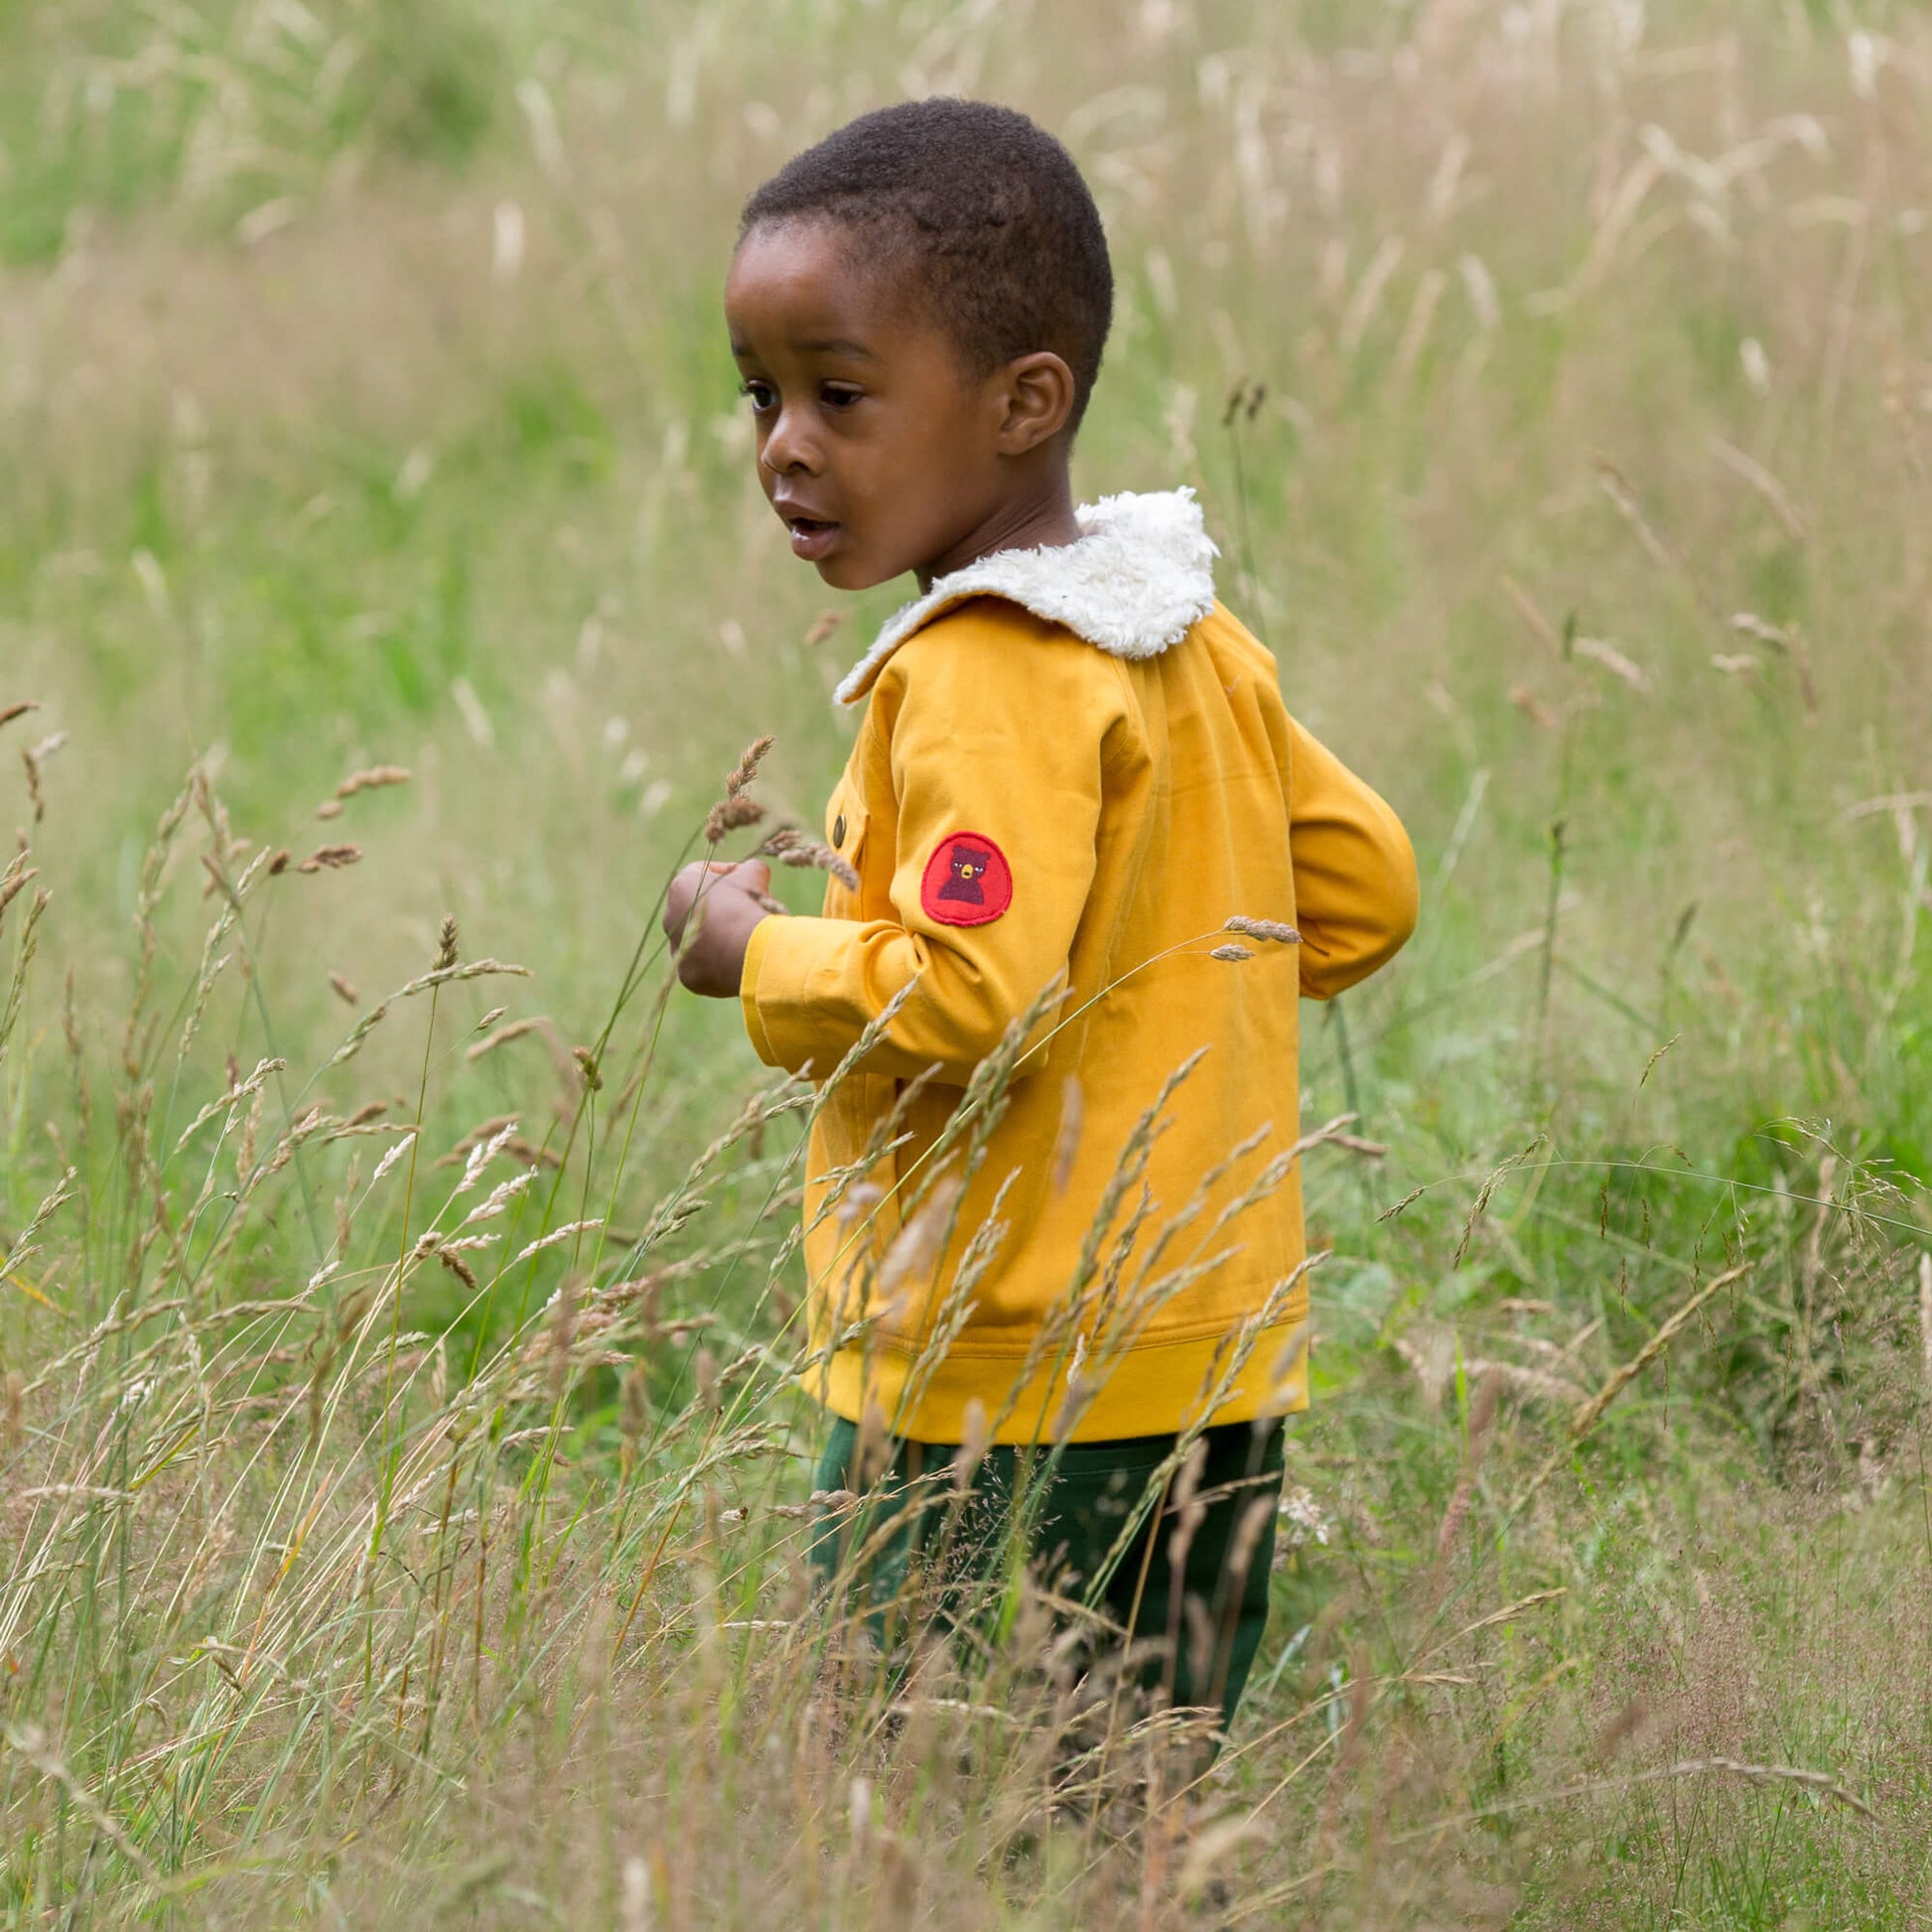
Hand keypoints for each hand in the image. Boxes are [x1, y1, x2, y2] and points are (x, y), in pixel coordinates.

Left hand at [664, 860, 772, 996]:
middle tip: (744, 910)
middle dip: (719, 907)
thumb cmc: (748, 905)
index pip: (702, 873)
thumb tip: (750, 872)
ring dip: (716, 936)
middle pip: (697, 908)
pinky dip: (717, 962)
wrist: (748, 947)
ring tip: (743, 937)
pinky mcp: (687, 974)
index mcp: (681, 886)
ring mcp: (677, 948)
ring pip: (698, 939)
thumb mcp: (755, 874)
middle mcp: (670, 917)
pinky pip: (702, 965)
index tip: (744, 880)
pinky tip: (737, 958)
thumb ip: (749, 868)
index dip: (726, 873)